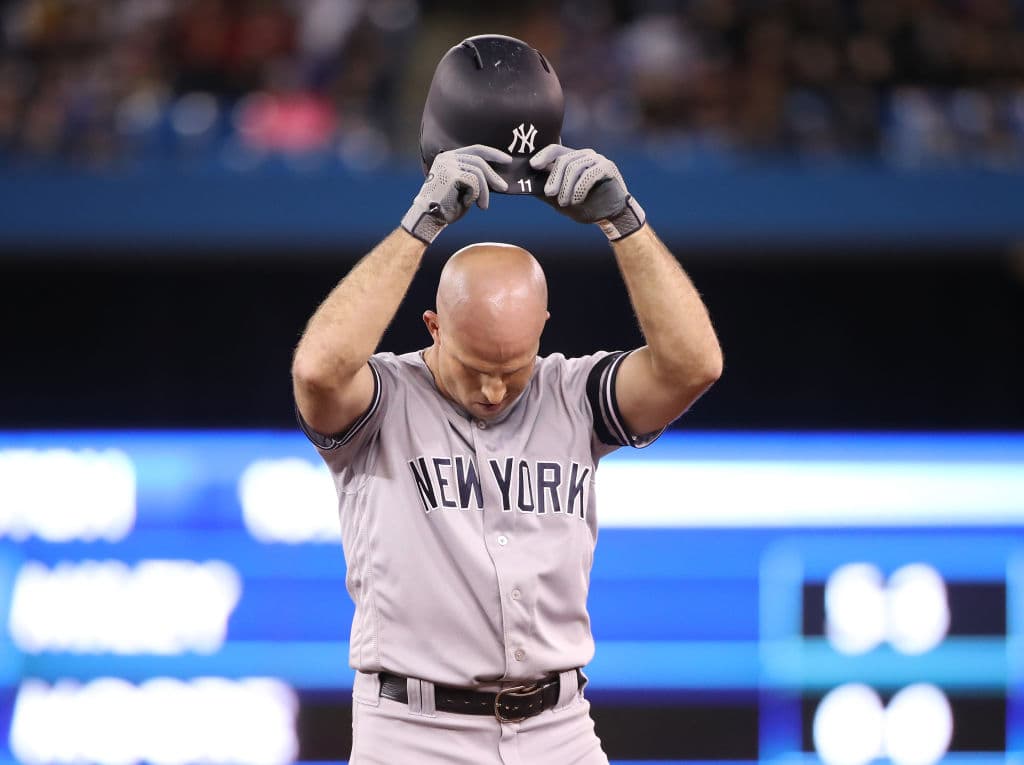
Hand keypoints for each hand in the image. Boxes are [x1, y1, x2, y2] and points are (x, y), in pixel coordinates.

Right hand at [401, 145, 511, 242]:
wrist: (429, 218)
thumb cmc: (446, 207)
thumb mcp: (463, 188)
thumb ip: (474, 178)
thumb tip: (497, 178)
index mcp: (449, 158)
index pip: (476, 149)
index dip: (493, 153)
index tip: (507, 160)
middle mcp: (447, 158)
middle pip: (479, 160)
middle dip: (493, 176)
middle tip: (503, 188)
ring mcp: (448, 164)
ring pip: (478, 172)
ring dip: (484, 191)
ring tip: (483, 205)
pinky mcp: (451, 174)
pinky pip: (474, 182)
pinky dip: (476, 195)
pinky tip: (469, 204)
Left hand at [529, 145, 645, 239]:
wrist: (609, 216)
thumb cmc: (585, 206)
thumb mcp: (560, 201)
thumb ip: (547, 192)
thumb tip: (527, 186)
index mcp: (572, 159)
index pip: (555, 150)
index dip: (543, 155)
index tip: (533, 165)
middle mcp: (584, 155)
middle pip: (563, 160)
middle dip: (554, 178)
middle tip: (550, 193)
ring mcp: (597, 159)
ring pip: (575, 167)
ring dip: (567, 187)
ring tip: (564, 202)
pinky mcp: (607, 167)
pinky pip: (590, 174)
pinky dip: (581, 188)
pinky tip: (577, 200)